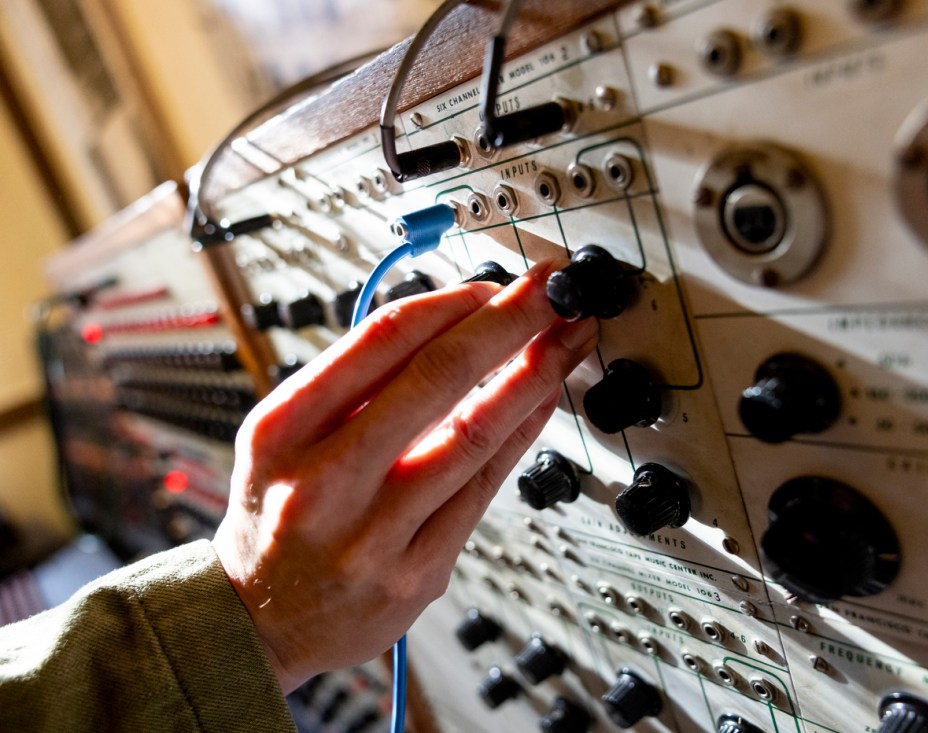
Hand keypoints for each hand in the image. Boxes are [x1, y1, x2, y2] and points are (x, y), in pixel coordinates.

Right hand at [213, 259, 597, 691]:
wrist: (259, 621)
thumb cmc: (276, 515)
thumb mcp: (281, 439)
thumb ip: (353, 384)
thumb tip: (451, 322)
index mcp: (282, 430)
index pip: (380, 341)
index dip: (450, 304)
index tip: (492, 286)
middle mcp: (324, 480)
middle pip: (436, 378)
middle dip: (508, 323)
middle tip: (551, 292)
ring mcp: (374, 533)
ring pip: (473, 435)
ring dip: (534, 376)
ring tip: (568, 341)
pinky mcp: (417, 571)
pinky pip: (484, 488)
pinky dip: (520, 434)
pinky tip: (542, 402)